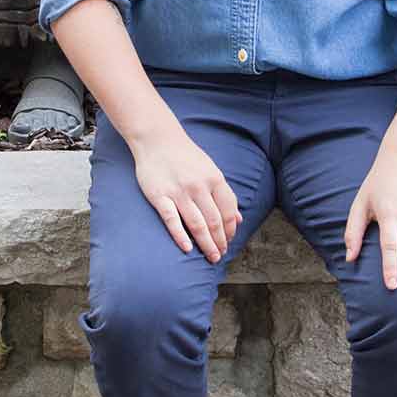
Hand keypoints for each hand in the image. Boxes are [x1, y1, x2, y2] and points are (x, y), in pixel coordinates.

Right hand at [130, 126, 241, 263]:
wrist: (157, 139)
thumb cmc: (186, 156)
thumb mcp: (210, 170)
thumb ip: (225, 194)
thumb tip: (239, 219)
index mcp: (214, 179)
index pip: (228, 210)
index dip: (230, 229)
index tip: (229, 241)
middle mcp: (199, 186)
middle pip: (214, 221)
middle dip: (220, 241)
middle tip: (220, 255)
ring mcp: (179, 192)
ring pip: (197, 224)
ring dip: (206, 244)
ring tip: (211, 256)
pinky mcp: (159, 196)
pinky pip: (172, 220)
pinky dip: (181, 236)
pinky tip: (188, 248)